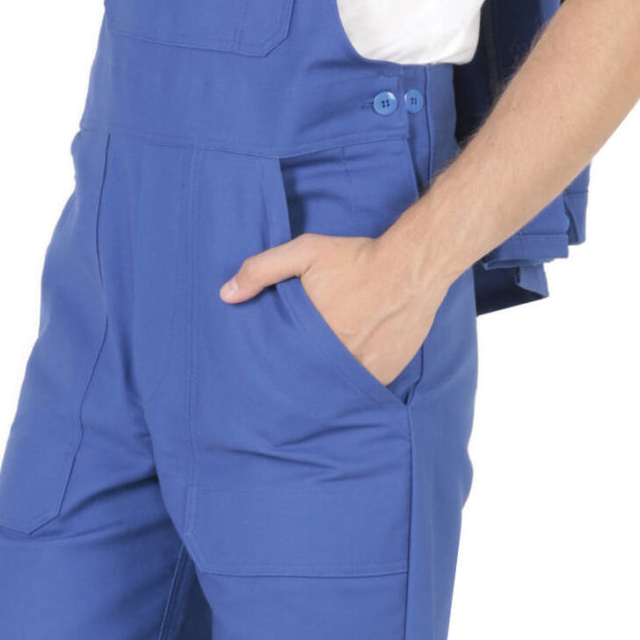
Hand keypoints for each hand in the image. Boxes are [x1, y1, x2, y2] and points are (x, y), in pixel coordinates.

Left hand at [219, 221, 444, 390]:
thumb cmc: (357, 258)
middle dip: (298, 378)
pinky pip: (361, 387)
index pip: (283, 364)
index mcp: (312, 336)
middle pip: (308, 378)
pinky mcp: (386, 373)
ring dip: (324, 383)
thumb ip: (262, 270)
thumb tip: (226, 294)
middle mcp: (338, 359)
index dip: (274, 368)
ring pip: (334, 387)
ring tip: (313, 382)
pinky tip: (344, 375)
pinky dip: (352, 382)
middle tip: (286, 382)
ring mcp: (364, 370)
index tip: (266, 372)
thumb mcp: (306, 252)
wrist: (413, 267)